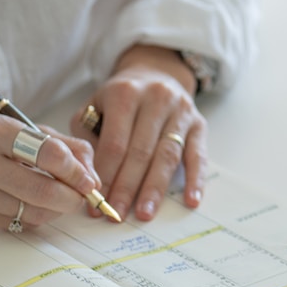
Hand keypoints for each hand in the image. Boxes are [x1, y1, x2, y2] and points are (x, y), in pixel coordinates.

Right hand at [0, 116, 102, 230]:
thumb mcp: (16, 126)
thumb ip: (58, 143)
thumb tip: (90, 170)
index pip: (48, 154)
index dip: (76, 169)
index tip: (88, 177)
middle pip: (43, 190)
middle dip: (73, 196)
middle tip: (83, 193)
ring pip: (34, 212)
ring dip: (57, 209)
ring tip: (61, 196)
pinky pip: (19, 224)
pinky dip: (36, 215)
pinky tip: (34, 202)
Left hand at [75, 52, 205, 220]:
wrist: (156, 72)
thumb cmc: (120, 98)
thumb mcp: (95, 106)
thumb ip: (88, 138)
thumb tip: (89, 177)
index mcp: (125, 94)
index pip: (114, 143)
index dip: (105, 175)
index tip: (95, 200)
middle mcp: (156, 98)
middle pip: (140, 152)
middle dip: (127, 187)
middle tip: (116, 214)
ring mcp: (181, 111)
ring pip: (167, 156)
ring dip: (155, 188)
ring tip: (145, 213)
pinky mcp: (199, 123)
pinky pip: (199, 155)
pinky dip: (196, 179)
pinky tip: (190, 200)